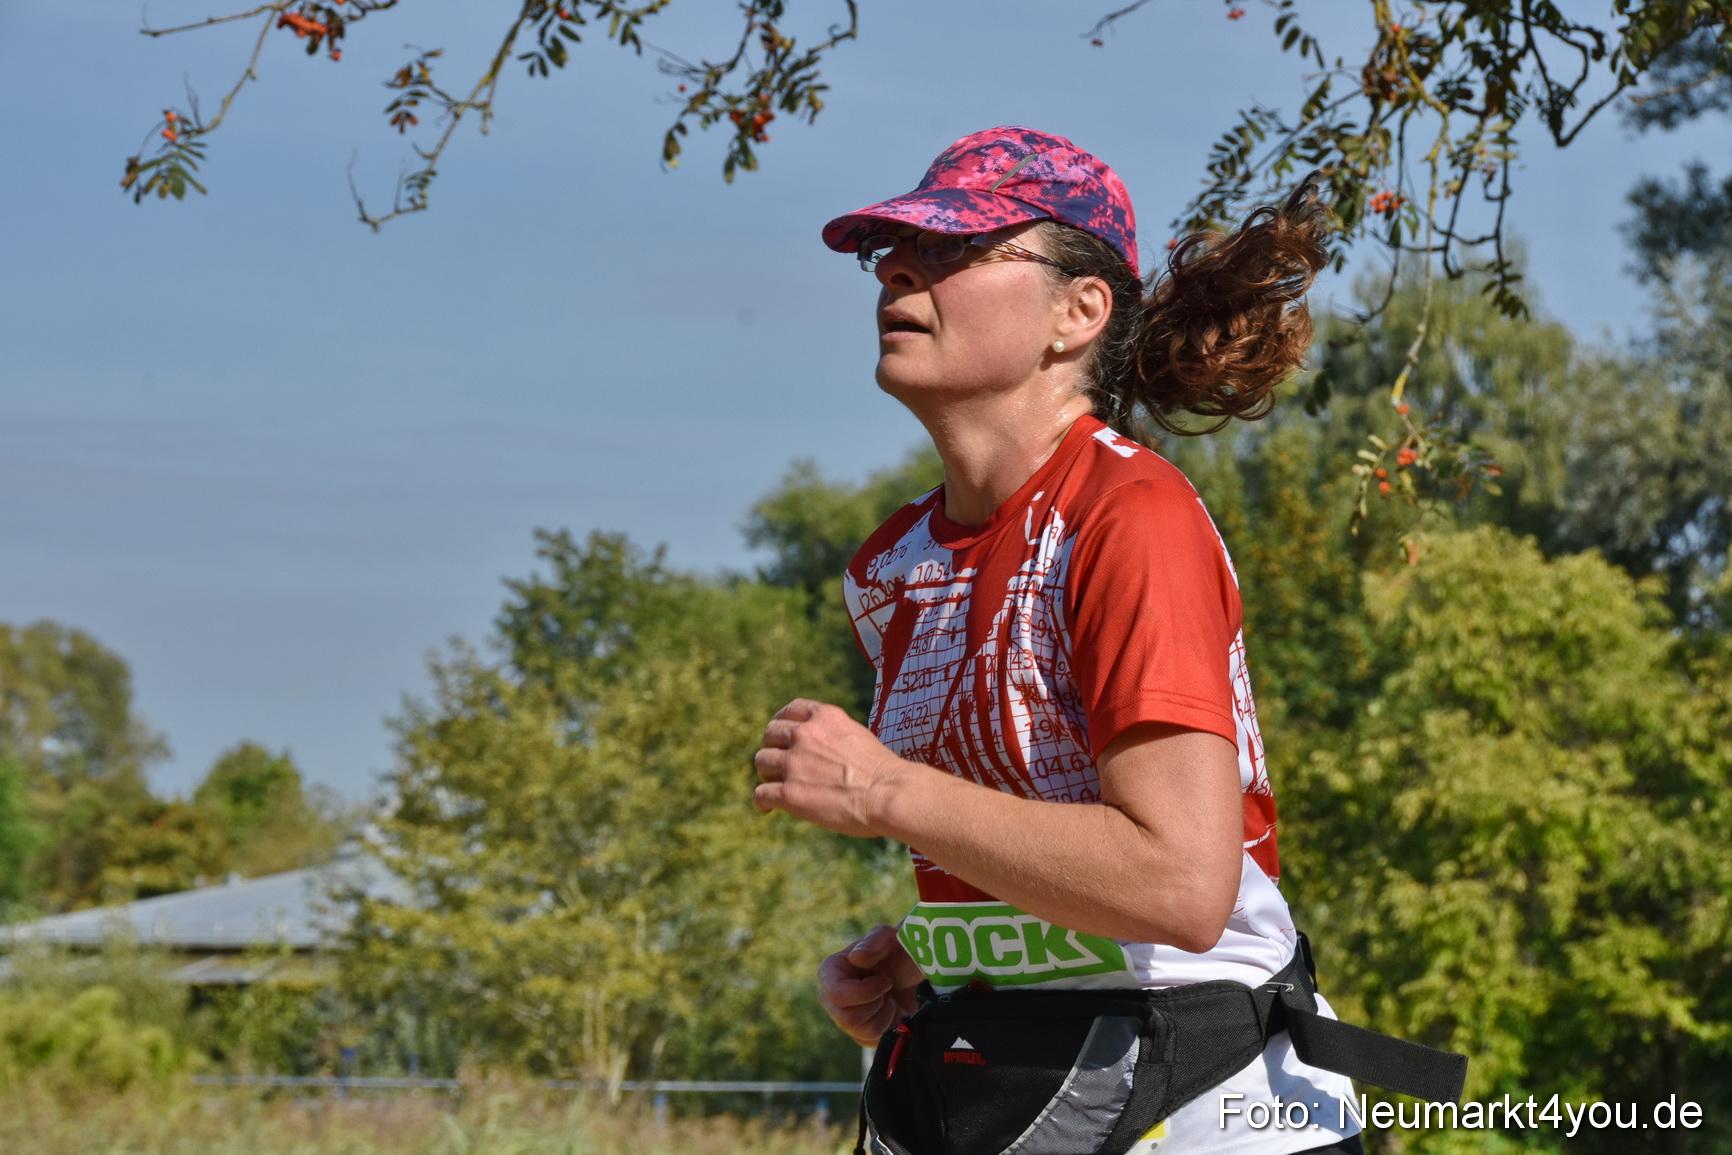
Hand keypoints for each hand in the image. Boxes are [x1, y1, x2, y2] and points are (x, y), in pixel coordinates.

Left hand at [752, 699, 910, 837]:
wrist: (889, 795)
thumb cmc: (882, 772)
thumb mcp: (856, 735)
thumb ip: (832, 736)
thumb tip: (818, 750)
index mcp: (824, 717)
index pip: (790, 710)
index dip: (781, 722)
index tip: (780, 735)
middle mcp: (804, 735)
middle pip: (770, 735)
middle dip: (772, 748)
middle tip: (779, 765)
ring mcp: (794, 764)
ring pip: (762, 762)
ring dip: (767, 774)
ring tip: (777, 787)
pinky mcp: (789, 793)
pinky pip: (761, 794)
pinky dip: (762, 801)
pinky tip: (768, 808)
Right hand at [818, 924, 923, 1045]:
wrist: (916, 973)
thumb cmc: (901, 950)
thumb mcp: (892, 938)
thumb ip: (875, 941)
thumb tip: (856, 957)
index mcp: (831, 971)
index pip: (837, 994)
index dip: (864, 993)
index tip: (886, 981)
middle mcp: (832, 996)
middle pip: (846, 1019)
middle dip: (876, 1005)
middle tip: (888, 988)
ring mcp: (845, 1017)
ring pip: (861, 1032)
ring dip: (884, 1015)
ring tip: (891, 997)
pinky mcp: (861, 1034)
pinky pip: (872, 1041)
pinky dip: (889, 1027)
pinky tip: (893, 1010)